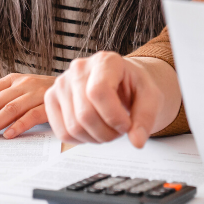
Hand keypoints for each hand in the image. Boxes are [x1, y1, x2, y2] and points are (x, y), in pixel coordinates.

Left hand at [0, 73, 54, 139]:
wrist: (73, 86)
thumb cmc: (41, 92)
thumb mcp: (19, 90)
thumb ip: (1, 99)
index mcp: (11, 80)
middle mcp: (21, 84)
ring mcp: (35, 94)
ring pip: (9, 109)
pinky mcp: (48, 105)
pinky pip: (31, 116)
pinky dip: (18, 126)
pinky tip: (8, 135)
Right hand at [44, 52, 167, 147]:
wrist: (121, 83)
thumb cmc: (134, 87)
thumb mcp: (151, 98)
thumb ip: (145, 119)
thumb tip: (137, 141)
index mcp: (105, 61)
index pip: (98, 92)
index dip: (113, 117)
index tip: (127, 125)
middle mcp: (79, 68)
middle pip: (85, 114)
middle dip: (107, 133)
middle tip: (120, 130)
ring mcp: (62, 83)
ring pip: (73, 127)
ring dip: (96, 138)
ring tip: (109, 129)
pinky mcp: (52, 98)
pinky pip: (62, 132)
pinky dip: (81, 140)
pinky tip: (93, 130)